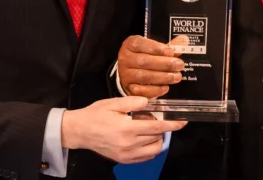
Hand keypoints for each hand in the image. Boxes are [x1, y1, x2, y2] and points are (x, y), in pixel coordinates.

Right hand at [61, 96, 186, 163]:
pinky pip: (145, 157)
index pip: (157, 127)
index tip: (182, 122)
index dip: (172, 124)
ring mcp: (126, 154)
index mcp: (127, 128)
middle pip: (157, 138)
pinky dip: (150, 149)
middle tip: (158, 119)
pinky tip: (145, 139)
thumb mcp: (112, 103)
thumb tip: (149, 102)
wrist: (79, 131)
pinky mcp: (123, 160)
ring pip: (153, 150)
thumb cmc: (96, 115)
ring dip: (157, 139)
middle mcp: (129, 144)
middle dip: (163, 129)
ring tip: (151, 129)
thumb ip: (132, 103)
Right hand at [118, 35, 185, 97]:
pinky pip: (141, 91)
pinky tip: (165, 87)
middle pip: (144, 61)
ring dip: (162, 77)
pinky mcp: (128, 88)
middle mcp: (125, 59)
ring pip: (144, 76)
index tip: (171, 52)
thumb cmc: (144, 56)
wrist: (130, 72)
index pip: (141, 44)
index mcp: (130, 44)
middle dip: (164, 64)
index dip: (156, 48)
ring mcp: (125, 75)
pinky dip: (155, 90)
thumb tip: (184, 41)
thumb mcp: (153, 48)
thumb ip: (167, 46)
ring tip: (176, 77)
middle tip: (179, 65)